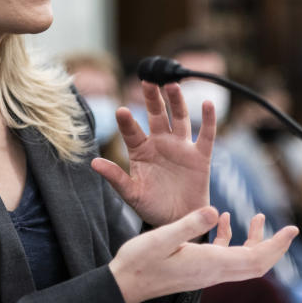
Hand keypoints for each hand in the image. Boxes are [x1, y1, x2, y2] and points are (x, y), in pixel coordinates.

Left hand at [91, 82, 212, 226]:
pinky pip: (206, 134)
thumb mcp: (132, 194)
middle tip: (148, 81)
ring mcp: (181, 147)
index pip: (132, 131)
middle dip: (152, 98)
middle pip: (157, 115)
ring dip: (177, 101)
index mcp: (141, 150)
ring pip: (180, 118)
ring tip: (172, 84)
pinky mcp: (200, 156)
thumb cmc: (152, 207)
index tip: (121, 111)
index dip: (127, 122)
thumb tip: (93, 163)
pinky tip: (207, 103)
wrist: (178, 222)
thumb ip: (115, 177)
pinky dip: (208, 119)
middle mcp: (160, 143)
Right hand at [108, 206, 298, 302]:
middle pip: (257, 264)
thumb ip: (189, 224)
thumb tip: (215, 210)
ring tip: (257, 216)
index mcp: (210, 263)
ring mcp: (205, 272)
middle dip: (275, 247)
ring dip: (254, 240)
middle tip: (290, 229)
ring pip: (242, 261)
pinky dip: (230, 238)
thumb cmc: (139, 262)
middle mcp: (213, 271)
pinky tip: (221, 218)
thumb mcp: (162, 237)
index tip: (293, 230)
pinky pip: (223, 256)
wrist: (125, 285)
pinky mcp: (197, 268)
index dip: (277, 245)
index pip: (255, 258)